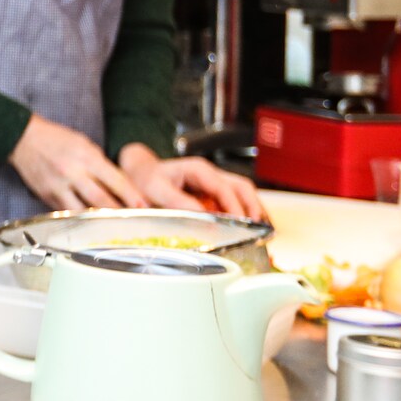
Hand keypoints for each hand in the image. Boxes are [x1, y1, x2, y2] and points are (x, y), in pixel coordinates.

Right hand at [9, 114, 146, 210]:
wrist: (23, 137)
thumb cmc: (57, 139)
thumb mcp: (85, 145)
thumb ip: (101, 165)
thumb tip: (120, 186)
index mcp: (86, 157)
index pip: (115, 181)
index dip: (132, 196)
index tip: (144, 207)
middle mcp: (72, 172)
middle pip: (101, 200)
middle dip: (119, 212)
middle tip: (133, 221)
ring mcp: (58, 186)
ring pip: (83, 211)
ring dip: (99, 220)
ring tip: (112, 226)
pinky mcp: (47, 196)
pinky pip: (67, 212)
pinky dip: (80, 218)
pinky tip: (89, 222)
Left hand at [118, 146, 266, 219]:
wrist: (140, 175)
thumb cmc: (146, 179)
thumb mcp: (157, 189)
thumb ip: (179, 201)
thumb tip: (203, 215)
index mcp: (198, 170)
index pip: (224, 188)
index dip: (235, 206)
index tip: (241, 222)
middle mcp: (210, 174)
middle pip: (242, 187)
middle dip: (253, 206)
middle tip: (260, 227)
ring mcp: (213, 184)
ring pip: (242, 194)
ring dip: (253, 210)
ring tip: (261, 230)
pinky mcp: (213, 195)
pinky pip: (234, 202)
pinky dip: (243, 213)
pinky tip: (248, 228)